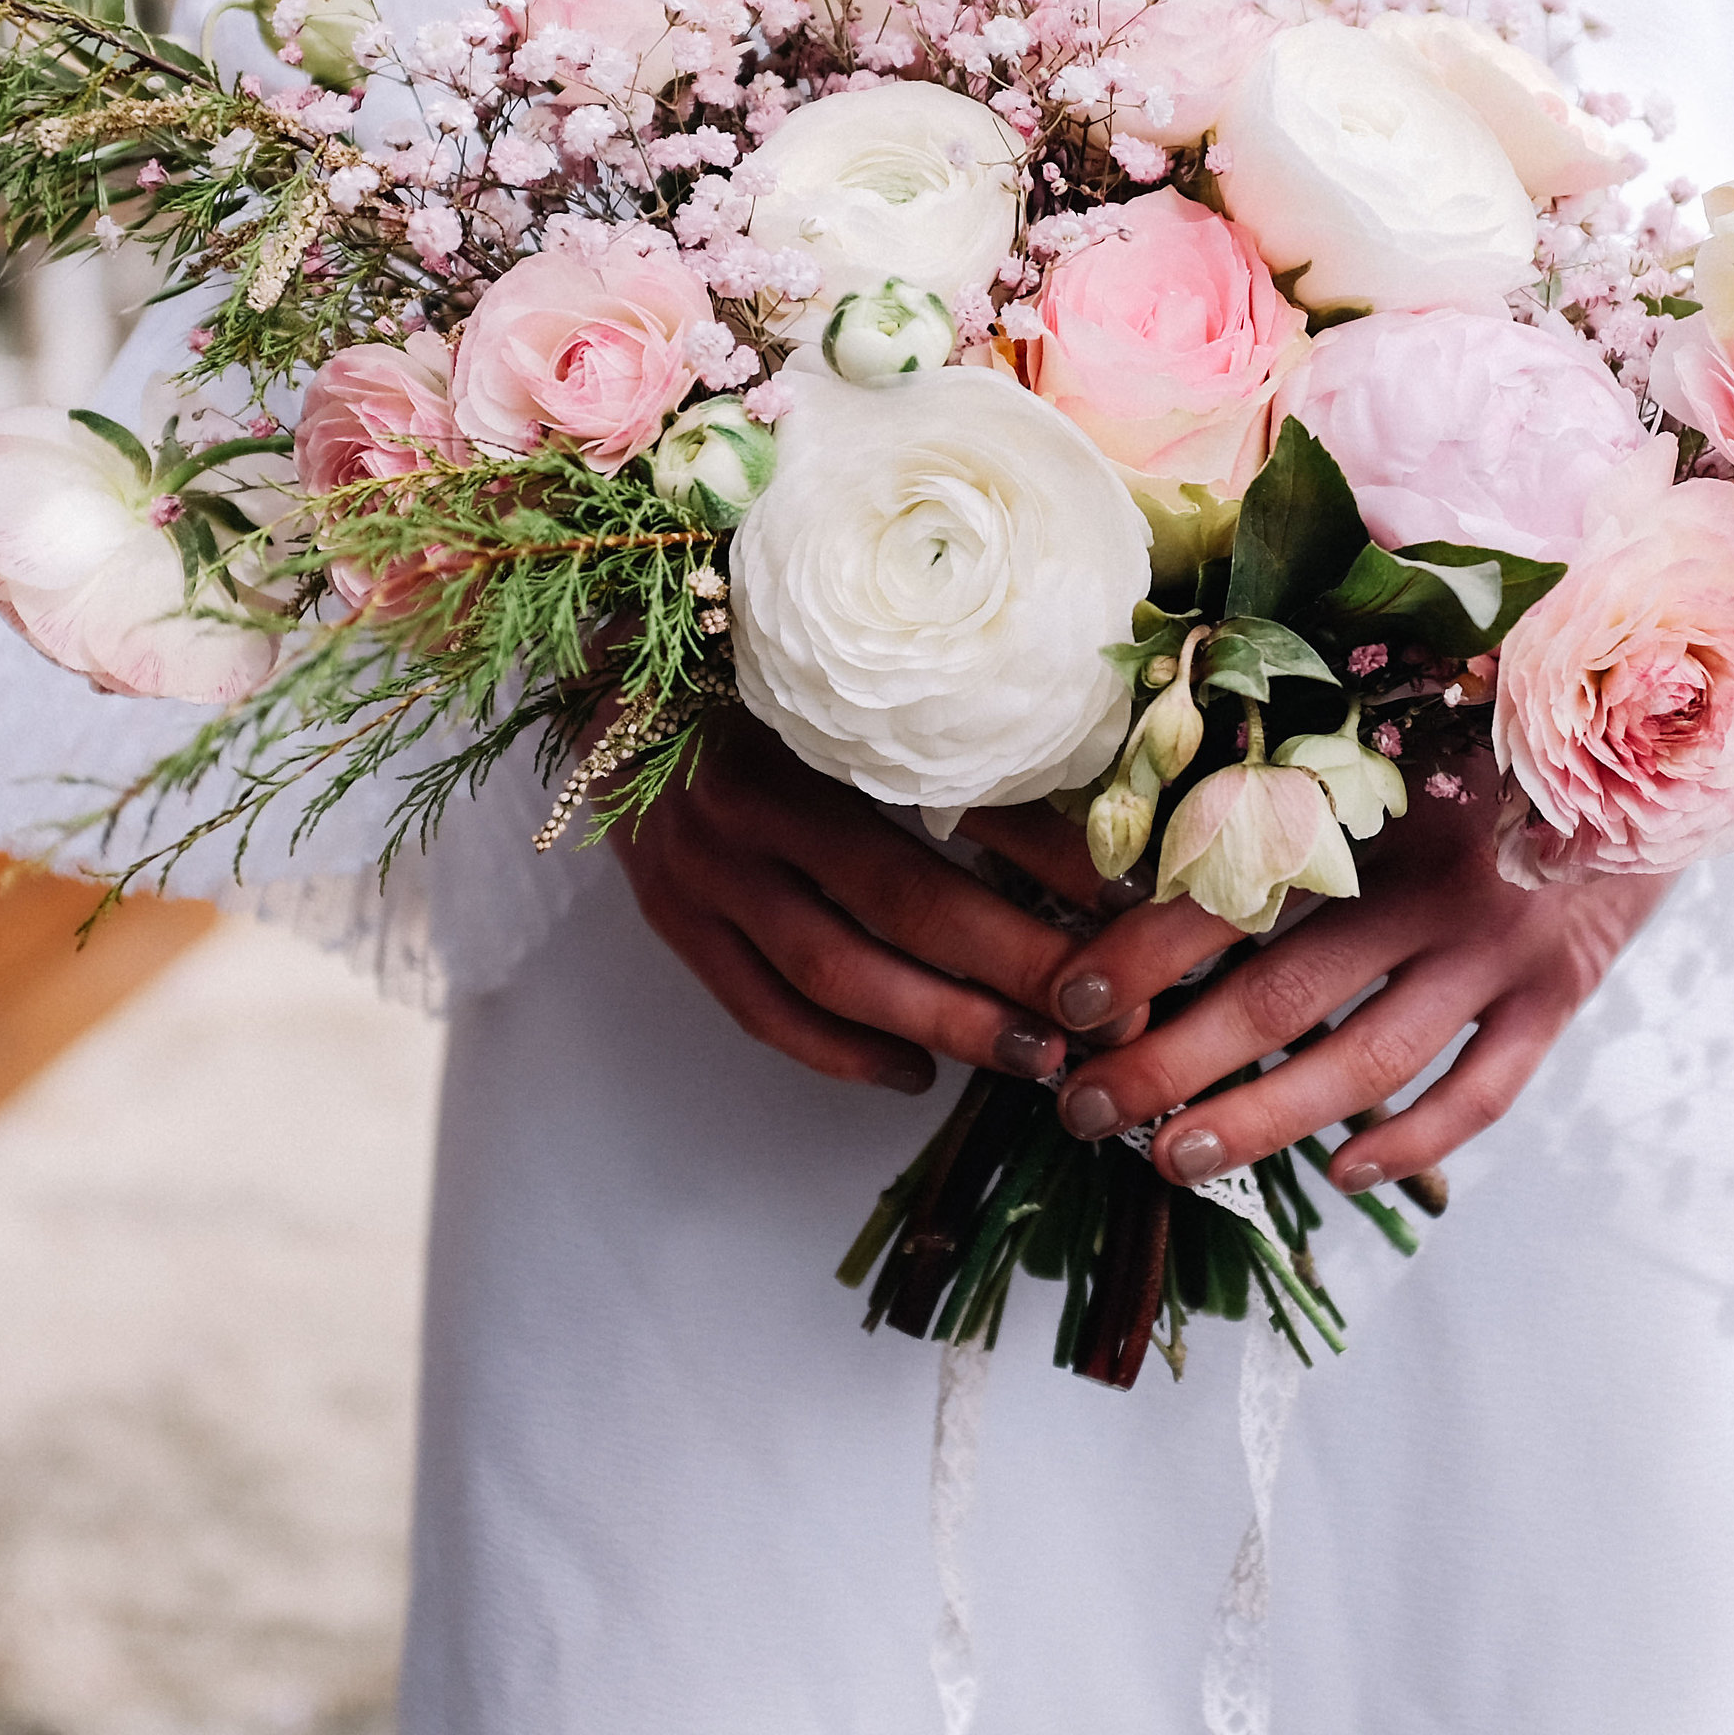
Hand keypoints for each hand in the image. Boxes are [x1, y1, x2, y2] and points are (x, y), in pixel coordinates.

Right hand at [606, 710, 1103, 1095]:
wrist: (606, 669)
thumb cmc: (748, 661)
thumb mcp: (849, 686)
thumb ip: (953, 738)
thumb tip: (1088, 804)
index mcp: (799, 727)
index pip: (944, 804)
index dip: (1044, 865)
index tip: (1127, 905)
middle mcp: (741, 806)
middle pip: (896, 906)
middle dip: (1012, 966)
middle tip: (1102, 1011)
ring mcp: (696, 874)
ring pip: (830, 975)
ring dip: (939, 1022)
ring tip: (1029, 1055)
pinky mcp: (671, 921)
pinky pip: (759, 1010)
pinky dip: (840, 1053)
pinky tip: (913, 1073)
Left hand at [1042, 768, 1663, 1191]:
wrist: (1665, 736)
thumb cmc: (1497, 717)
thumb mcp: (1406, 691)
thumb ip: (1309, 710)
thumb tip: (1200, 710)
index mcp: (1381, 795)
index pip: (1240, 886)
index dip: (1147, 948)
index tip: (1070, 999)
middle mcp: (1437, 877)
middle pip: (1287, 993)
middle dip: (1175, 1063)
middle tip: (1087, 1111)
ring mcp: (1503, 945)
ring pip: (1370, 1059)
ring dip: (1266, 1120)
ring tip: (1176, 1159)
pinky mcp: (1560, 993)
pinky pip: (1482, 1092)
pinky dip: (1413, 1139)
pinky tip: (1343, 1173)